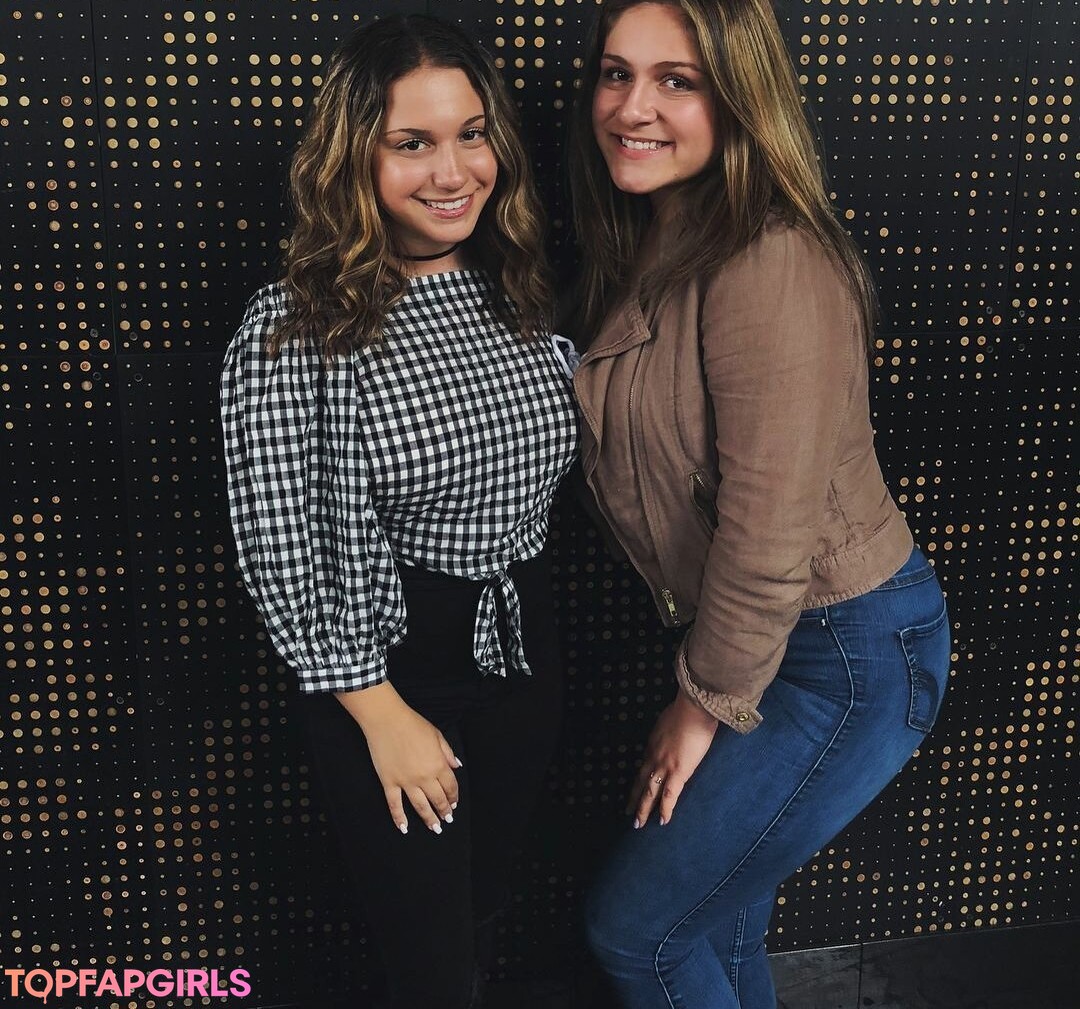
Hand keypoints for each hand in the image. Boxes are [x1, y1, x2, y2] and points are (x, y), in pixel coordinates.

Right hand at [335, 682, 461, 834]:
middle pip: (437, 799)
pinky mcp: (389, 782)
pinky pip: (395, 805)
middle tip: (446, 820)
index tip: (454, 804)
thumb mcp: (436, 734)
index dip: (453, 797)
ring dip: (428, 819)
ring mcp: (406, 782)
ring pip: (420, 806)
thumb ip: (447, 752)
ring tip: (434, 828)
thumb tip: (457, 766)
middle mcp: (424, 777)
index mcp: (438, 764)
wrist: (387, 720)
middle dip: (444, 811)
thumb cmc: (413, 724)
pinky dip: (399, 818)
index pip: (450, 787)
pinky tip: (404, 828)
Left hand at [628, 689, 717, 826]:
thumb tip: (672, 734)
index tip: (634, 789)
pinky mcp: (679, 772)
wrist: (694, 708)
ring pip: (650, 792)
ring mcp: (664, 766)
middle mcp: (654, 756)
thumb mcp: (669, 720)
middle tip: (627, 812)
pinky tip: (663, 821)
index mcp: (653, 744)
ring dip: (643, 809)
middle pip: (641, 781)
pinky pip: (670, 795)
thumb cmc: (687, 709)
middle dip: (634, 798)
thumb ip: (668, 731)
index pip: (644, 766)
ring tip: (637, 824)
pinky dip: (665, 809)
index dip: (639, 779)